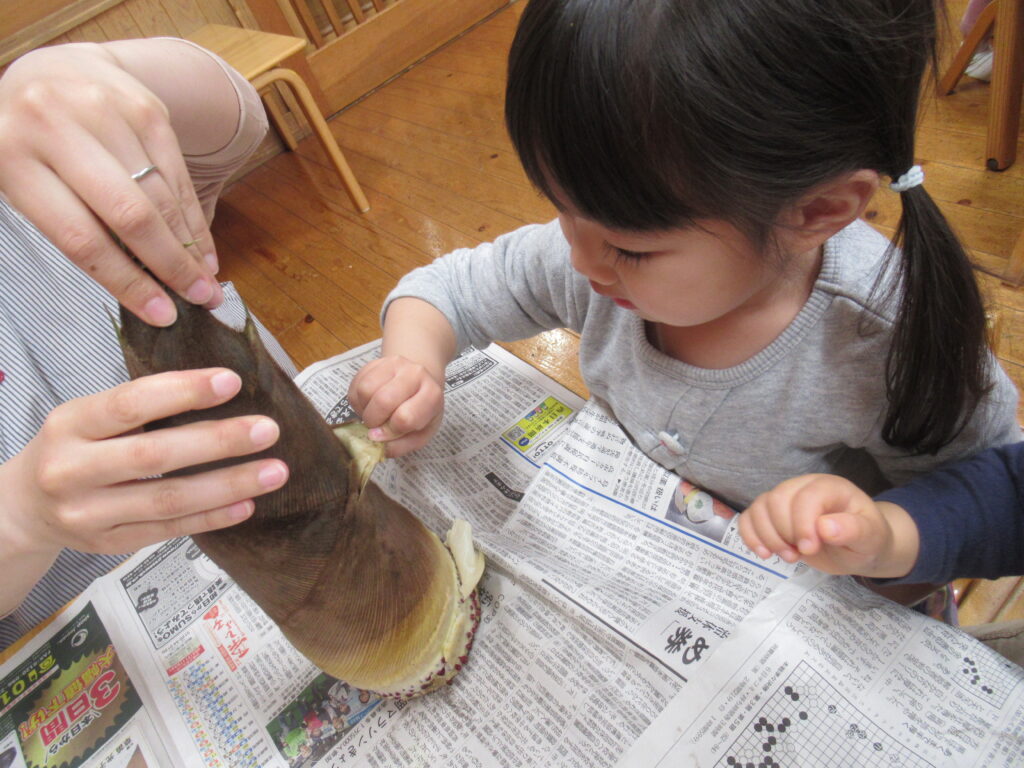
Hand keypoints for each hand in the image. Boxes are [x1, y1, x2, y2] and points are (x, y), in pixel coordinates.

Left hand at [0, 41, 223, 324]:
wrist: (54, 71)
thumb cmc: (35, 145)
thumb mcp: (30, 185)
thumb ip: (75, 228)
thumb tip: (145, 288)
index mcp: (10, 156)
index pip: (80, 238)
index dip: (127, 282)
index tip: (161, 314)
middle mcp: (54, 126)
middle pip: (129, 215)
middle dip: (171, 266)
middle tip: (199, 300)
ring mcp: (104, 110)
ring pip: (160, 196)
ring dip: (190, 246)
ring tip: (207, 280)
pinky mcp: (145, 107)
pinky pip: (178, 174)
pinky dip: (194, 216)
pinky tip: (202, 246)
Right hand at [2, 368, 288, 558]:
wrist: (24, 508)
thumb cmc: (75, 448)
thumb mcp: (89, 417)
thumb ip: (141, 406)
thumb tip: (222, 387)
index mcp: (70, 424)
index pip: (130, 403)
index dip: (183, 392)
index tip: (232, 382)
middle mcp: (73, 470)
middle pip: (154, 456)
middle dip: (217, 442)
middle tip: (268, 429)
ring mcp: (89, 514)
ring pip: (167, 500)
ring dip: (228, 485)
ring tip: (276, 471)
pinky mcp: (110, 546)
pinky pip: (169, 531)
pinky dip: (212, 517)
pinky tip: (248, 503)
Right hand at [347, 355, 444, 456]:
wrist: (419, 380)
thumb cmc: (421, 410)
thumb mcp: (421, 433)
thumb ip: (402, 445)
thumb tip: (380, 447)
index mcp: (432, 395)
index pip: (405, 418)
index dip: (390, 432)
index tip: (385, 435)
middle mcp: (415, 374)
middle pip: (383, 400)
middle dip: (373, 421)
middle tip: (376, 426)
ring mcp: (394, 364)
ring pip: (365, 390)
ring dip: (363, 409)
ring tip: (373, 413)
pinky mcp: (376, 362)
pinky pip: (356, 383)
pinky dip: (357, 400)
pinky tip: (368, 404)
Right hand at [739, 474, 918, 577]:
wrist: (859, 547)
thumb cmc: (867, 540)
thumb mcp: (870, 538)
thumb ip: (852, 530)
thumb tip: (825, 527)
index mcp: (830, 487)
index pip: (806, 497)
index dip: (802, 524)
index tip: (810, 550)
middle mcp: (804, 487)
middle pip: (777, 499)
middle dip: (783, 532)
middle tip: (799, 556)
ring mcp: (786, 499)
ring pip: (760, 507)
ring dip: (767, 537)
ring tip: (788, 557)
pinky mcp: (772, 515)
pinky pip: (750, 517)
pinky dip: (750, 536)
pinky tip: (764, 554)